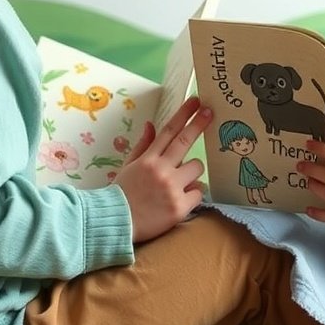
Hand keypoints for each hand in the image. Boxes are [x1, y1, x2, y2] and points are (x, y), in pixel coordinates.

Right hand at [115, 96, 211, 242]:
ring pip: (196, 168)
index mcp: (148, 159)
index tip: (195, 101)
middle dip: (199, 124)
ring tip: (179, 183)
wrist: (115, 223)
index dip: (183, 114)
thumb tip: (150, 125)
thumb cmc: (122, 194)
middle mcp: (161, 170)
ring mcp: (172, 188)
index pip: (169, 131)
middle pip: (185, 141)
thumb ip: (143, 146)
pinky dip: (193, 194)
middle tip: (210, 112)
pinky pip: (198, 192)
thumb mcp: (128, 166)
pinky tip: (181, 199)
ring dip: (192, 172)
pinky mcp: (180, 207)